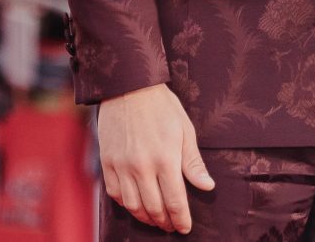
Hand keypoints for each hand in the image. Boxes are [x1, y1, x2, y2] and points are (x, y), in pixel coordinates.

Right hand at [97, 83, 214, 233]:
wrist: (128, 86)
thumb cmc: (162, 106)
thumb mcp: (185, 130)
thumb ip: (193, 162)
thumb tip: (207, 186)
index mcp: (165, 159)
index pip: (175, 201)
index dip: (181, 219)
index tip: (185, 228)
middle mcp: (142, 166)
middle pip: (154, 208)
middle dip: (165, 222)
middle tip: (170, 226)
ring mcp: (122, 165)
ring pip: (133, 205)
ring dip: (145, 217)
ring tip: (155, 219)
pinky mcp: (107, 162)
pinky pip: (115, 193)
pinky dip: (126, 204)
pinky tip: (135, 204)